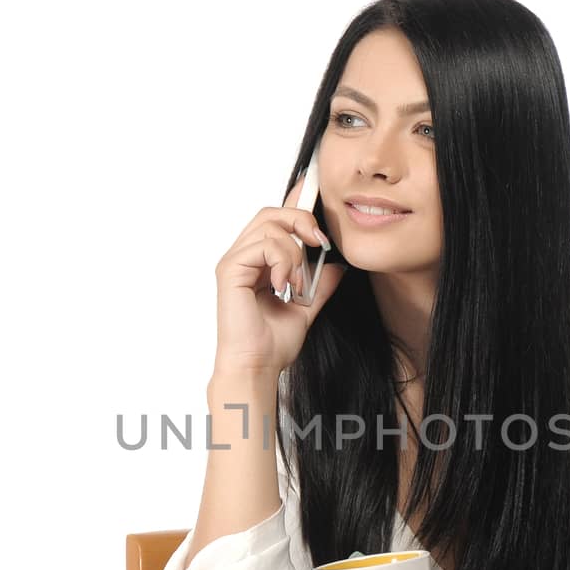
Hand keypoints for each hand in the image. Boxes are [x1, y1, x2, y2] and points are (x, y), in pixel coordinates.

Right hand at [212, 170, 346, 378]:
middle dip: (300, 220)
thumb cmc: (271, 345)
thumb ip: (319, 286)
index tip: (317, 203)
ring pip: (269, 226)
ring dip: (293, 251)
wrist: (258, 366)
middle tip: (319, 242)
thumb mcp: (306, 309)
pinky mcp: (231, 270)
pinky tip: (285, 285)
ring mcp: (234, 262)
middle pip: (270, 214)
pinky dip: (282, 261)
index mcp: (257, 264)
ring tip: (297, 282)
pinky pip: (263, 245)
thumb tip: (338, 266)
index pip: (274, 222)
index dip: (295, 207)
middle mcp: (242, 259)